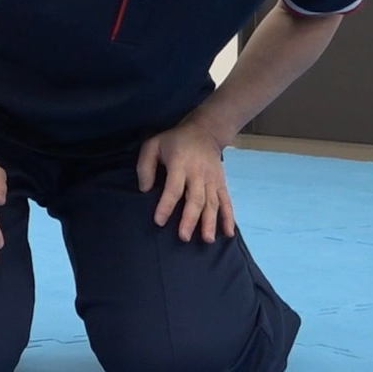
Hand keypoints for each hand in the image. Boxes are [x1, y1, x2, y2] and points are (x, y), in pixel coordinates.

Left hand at [136, 120, 236, 242]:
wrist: (205, 131)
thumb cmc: (174, 141)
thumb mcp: (153, 145)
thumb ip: (145, 166)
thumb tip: (144, 190)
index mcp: (180, 164)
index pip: (174, 188)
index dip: (166, 205)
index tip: (159, 221)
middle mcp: (198, 174)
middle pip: (195, 199)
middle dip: (190, 219)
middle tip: (184, 237)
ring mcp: (212, 179)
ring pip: (212, 203)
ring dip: (210, 222)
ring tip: (207, 240)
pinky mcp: (221, 183)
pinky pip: (226, 201)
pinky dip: (228, 217)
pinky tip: (228, 233)